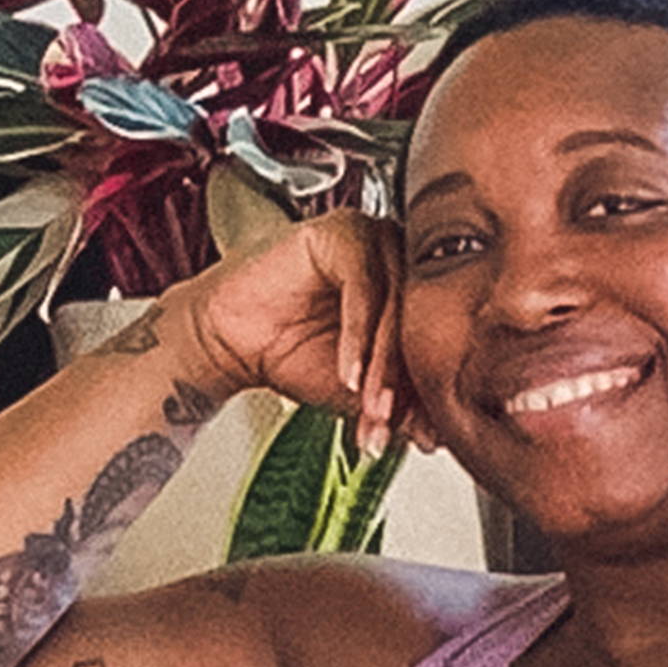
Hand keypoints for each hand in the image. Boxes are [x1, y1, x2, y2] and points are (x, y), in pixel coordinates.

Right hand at [159, 207, 432, 455]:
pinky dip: (357, 337)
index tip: (420, 435)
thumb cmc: (290, 352)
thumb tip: (439, 435)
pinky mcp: (342, 230)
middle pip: (419, 322)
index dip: (426, 392)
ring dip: (383, 365)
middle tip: (387, 421)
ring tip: (369, 405)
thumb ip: (399, 407)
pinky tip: (347, 373)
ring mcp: (373, 239)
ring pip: (395, 306)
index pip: (437, 339)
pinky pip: (363, 287)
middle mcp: (398, 258)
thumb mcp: (356, 391)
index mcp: (413, 289)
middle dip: (403, 382)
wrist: (228, 340)